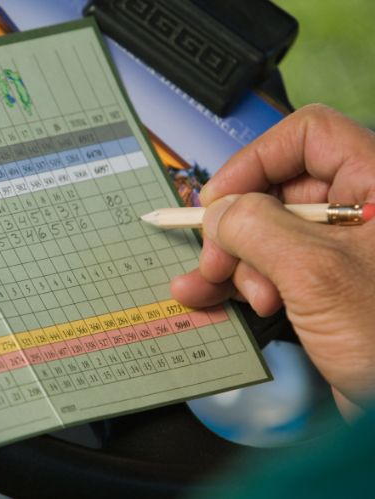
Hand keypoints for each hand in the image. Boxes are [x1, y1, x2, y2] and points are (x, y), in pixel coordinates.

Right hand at [170, 104, 374, 417]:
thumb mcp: (317, 275)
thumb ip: (257, 229)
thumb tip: (221, 211)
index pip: (309, 137)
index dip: (257, 160)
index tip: (220, 199)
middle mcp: (362, 212)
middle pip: (277, 190)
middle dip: (237, 228)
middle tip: (215, 261)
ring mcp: (342, 254)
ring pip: (266, 233)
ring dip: (232, 262)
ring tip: (212, 288)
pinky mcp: (325, 289)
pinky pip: (269, 269)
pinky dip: (237, 282)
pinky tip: (205, 295)